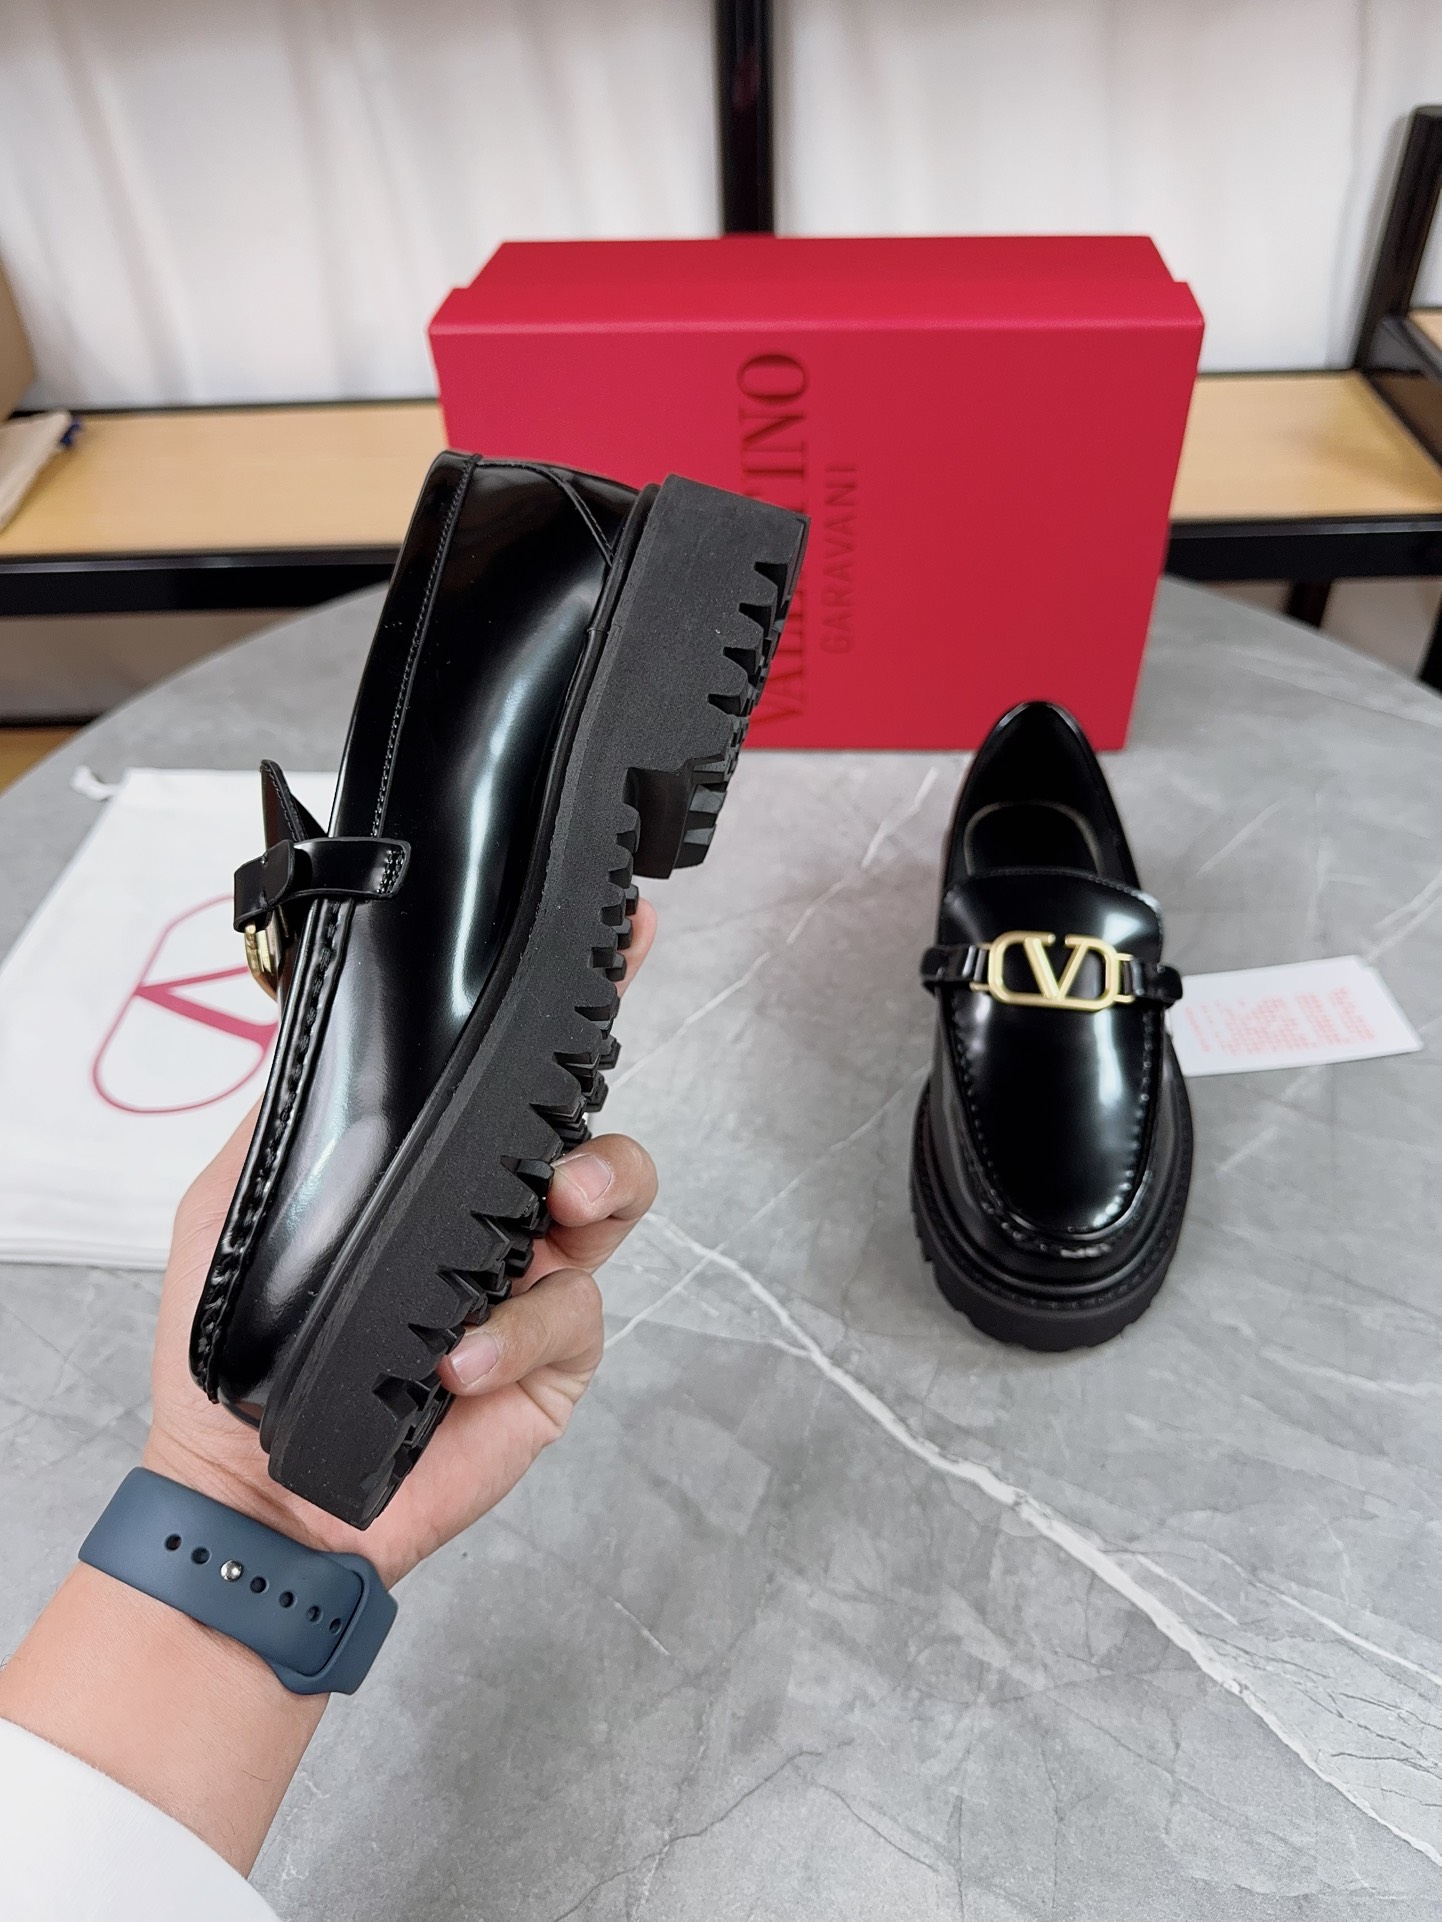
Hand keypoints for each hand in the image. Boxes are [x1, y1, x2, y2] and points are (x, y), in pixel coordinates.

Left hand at [143, 901, 657, 1589]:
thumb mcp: (242, 1201)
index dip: (581, 1007)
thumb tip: (329, 1021)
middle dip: (600, 1126)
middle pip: (590, 1132)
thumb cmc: (238, 1355)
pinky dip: (515, 1332)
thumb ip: (297, 1116)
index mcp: (436, 1166)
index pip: (516, 1076)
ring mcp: (533, 1283)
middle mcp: (497, 1213)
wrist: (253, 1490)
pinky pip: (571, 1316)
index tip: (634, 939)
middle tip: (565, 1159)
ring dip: (598, 1196)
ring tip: (554, 1217)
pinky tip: (457, 1359)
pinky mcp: (552, 1359)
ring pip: (613, 1207)